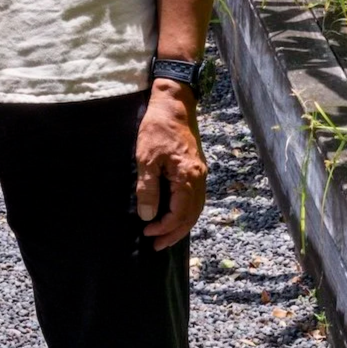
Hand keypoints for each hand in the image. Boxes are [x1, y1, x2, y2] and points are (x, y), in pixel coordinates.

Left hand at [135, 80, 206, 251]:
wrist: (174, 103)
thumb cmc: (157, 128)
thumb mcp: (146, 157)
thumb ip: (148, 188)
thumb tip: (148, 216)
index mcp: (188, 177)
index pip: (180, 214)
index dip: (164, 228)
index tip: (147, 233)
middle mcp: (199, 178)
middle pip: (191, 216)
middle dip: (174, 233)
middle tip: (156, 244)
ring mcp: (200, 173)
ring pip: (195, 208)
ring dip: (181, 224)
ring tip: (164, 235)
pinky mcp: (196, 167)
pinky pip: (194, 198)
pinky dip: (185, 211)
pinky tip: (173, 214)